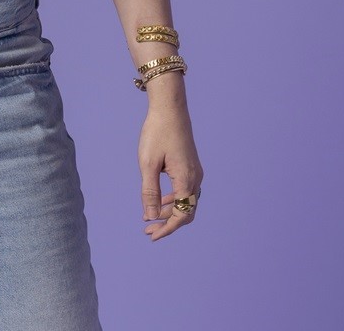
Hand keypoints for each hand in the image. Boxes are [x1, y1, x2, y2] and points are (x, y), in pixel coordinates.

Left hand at [139, 97, 202, 241]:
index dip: (167, 229)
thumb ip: (150, 192)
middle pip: (186, 211)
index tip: (152, 236)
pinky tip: (160, 199)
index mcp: (186, 180)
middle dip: (168, 223)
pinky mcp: (191, 165)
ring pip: (185, 201)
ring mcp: (195, 171)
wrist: (170, 108)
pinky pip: (185, 190)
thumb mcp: (148, 164)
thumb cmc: (157, 133)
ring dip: (170, 211)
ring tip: (151, 217)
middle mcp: (195, 178)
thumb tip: (150, 217)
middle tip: (148, 230)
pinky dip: (173, 199)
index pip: (181, 215)